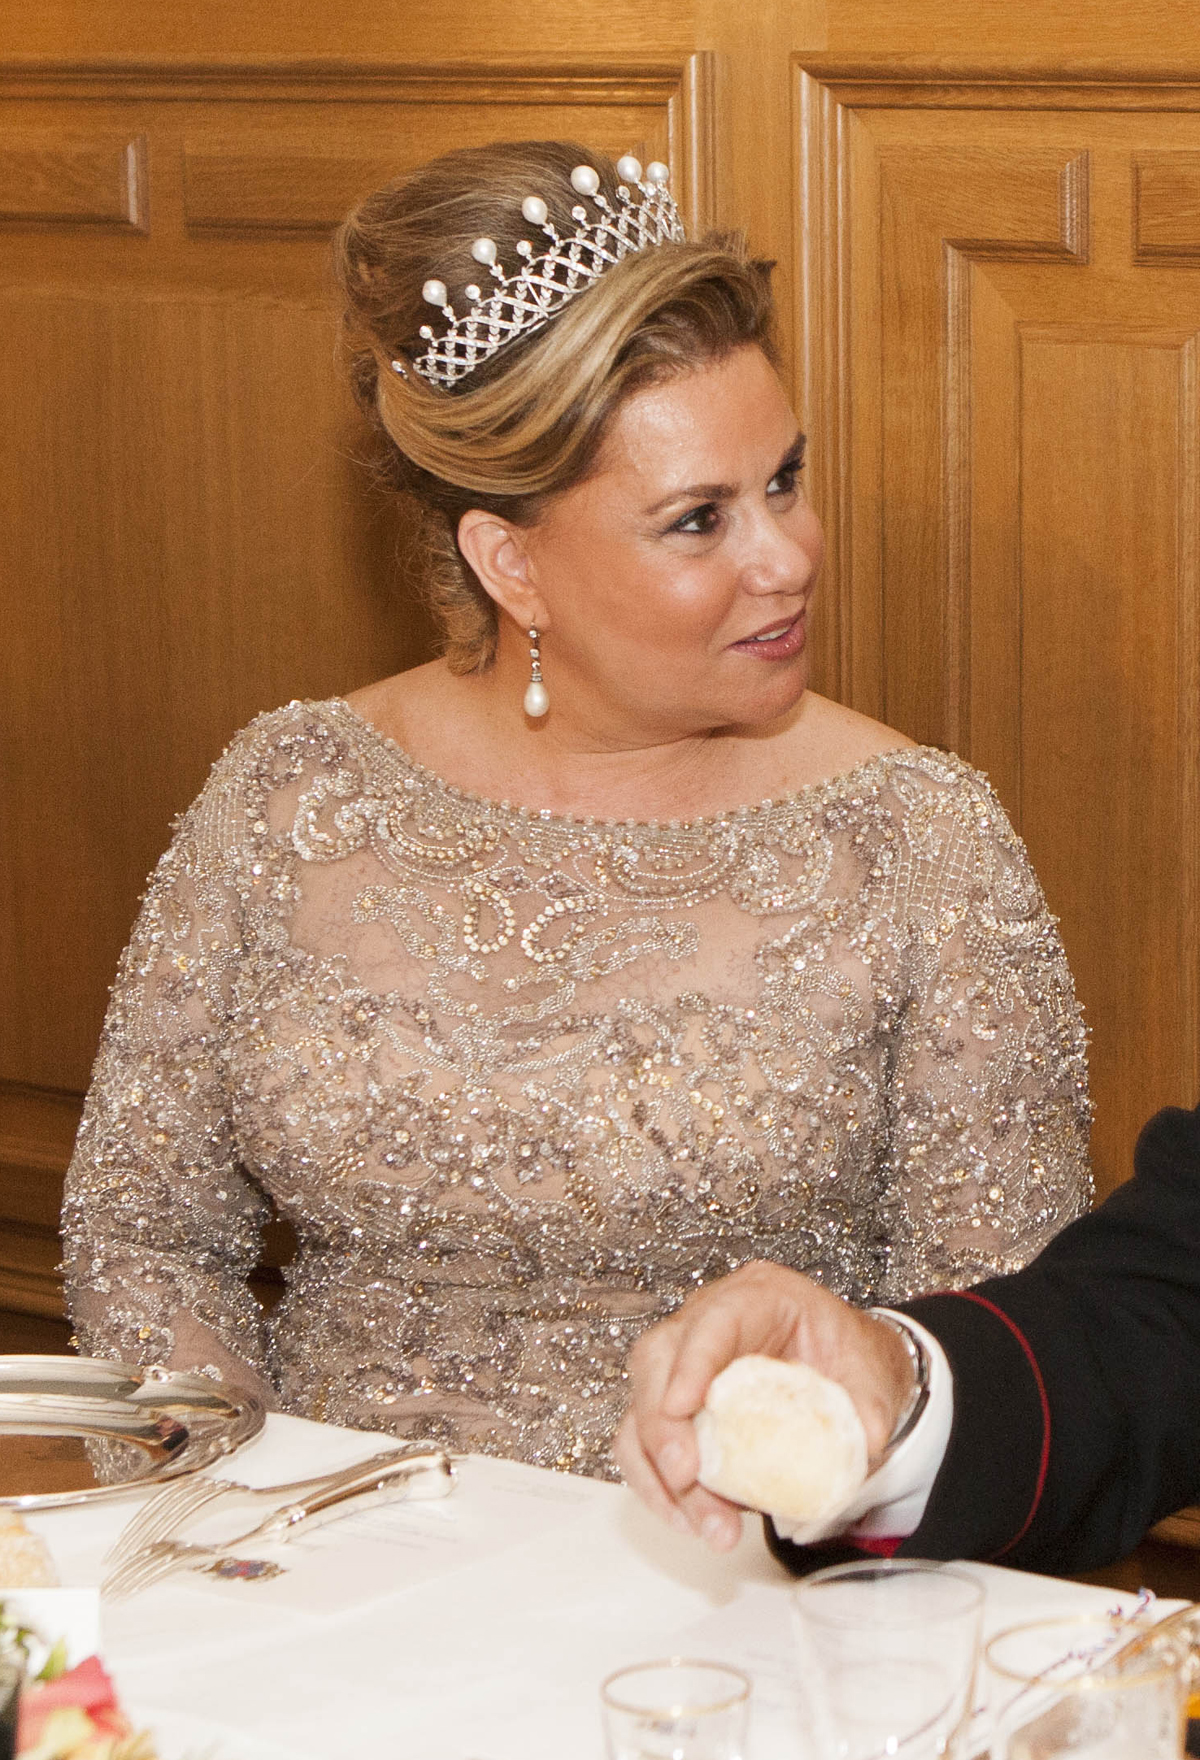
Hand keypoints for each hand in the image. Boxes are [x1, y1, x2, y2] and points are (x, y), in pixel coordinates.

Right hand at [613, 1262, 914, 1550]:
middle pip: (658, 1361)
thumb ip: (869, 1408)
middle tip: (686, 1478)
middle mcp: (708, 1320)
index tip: (682, 1407)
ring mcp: (683, 1360)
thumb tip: (863, 1446)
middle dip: (664, 1426)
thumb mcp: (873, 1375)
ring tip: (708, 1524)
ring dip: (660, 1472)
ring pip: (641, 1407)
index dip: (692, 1363)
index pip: (713, 1320)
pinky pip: (642, 1441)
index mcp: (759, 1297)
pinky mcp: (672, 1403)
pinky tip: (688, 1519)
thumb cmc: (848, 1359)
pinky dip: (656, 1484)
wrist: (844, 1371)